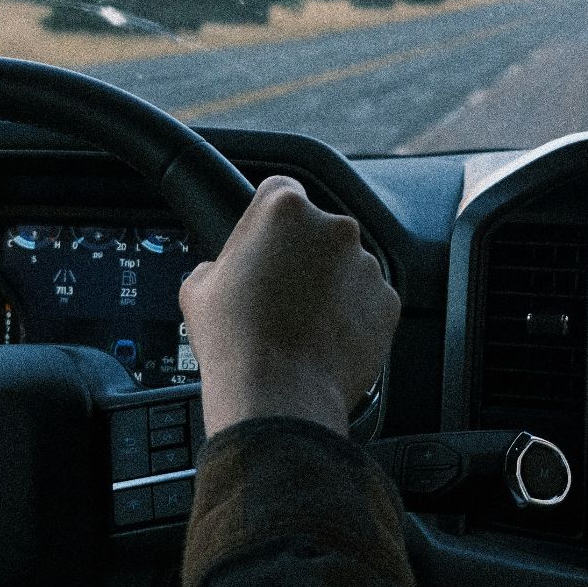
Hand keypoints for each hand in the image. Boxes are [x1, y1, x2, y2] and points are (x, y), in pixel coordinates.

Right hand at [180, 176, 397, 436]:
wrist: (279, 395)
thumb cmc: (235, 341)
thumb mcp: (199, 287)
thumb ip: (220, 262)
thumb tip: (223, 271)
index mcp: (285, 210)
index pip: (280, 191)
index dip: (269, 220)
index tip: (265, 243)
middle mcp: (334, 228)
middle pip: (317, 231)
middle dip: (302, 256)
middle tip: (278, 292)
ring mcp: (366, 265)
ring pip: (346, 267)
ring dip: (328, 286)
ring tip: (300, 323)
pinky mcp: (387, 302)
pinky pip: (368, 301)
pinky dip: (352, 315)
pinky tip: (324, 339)